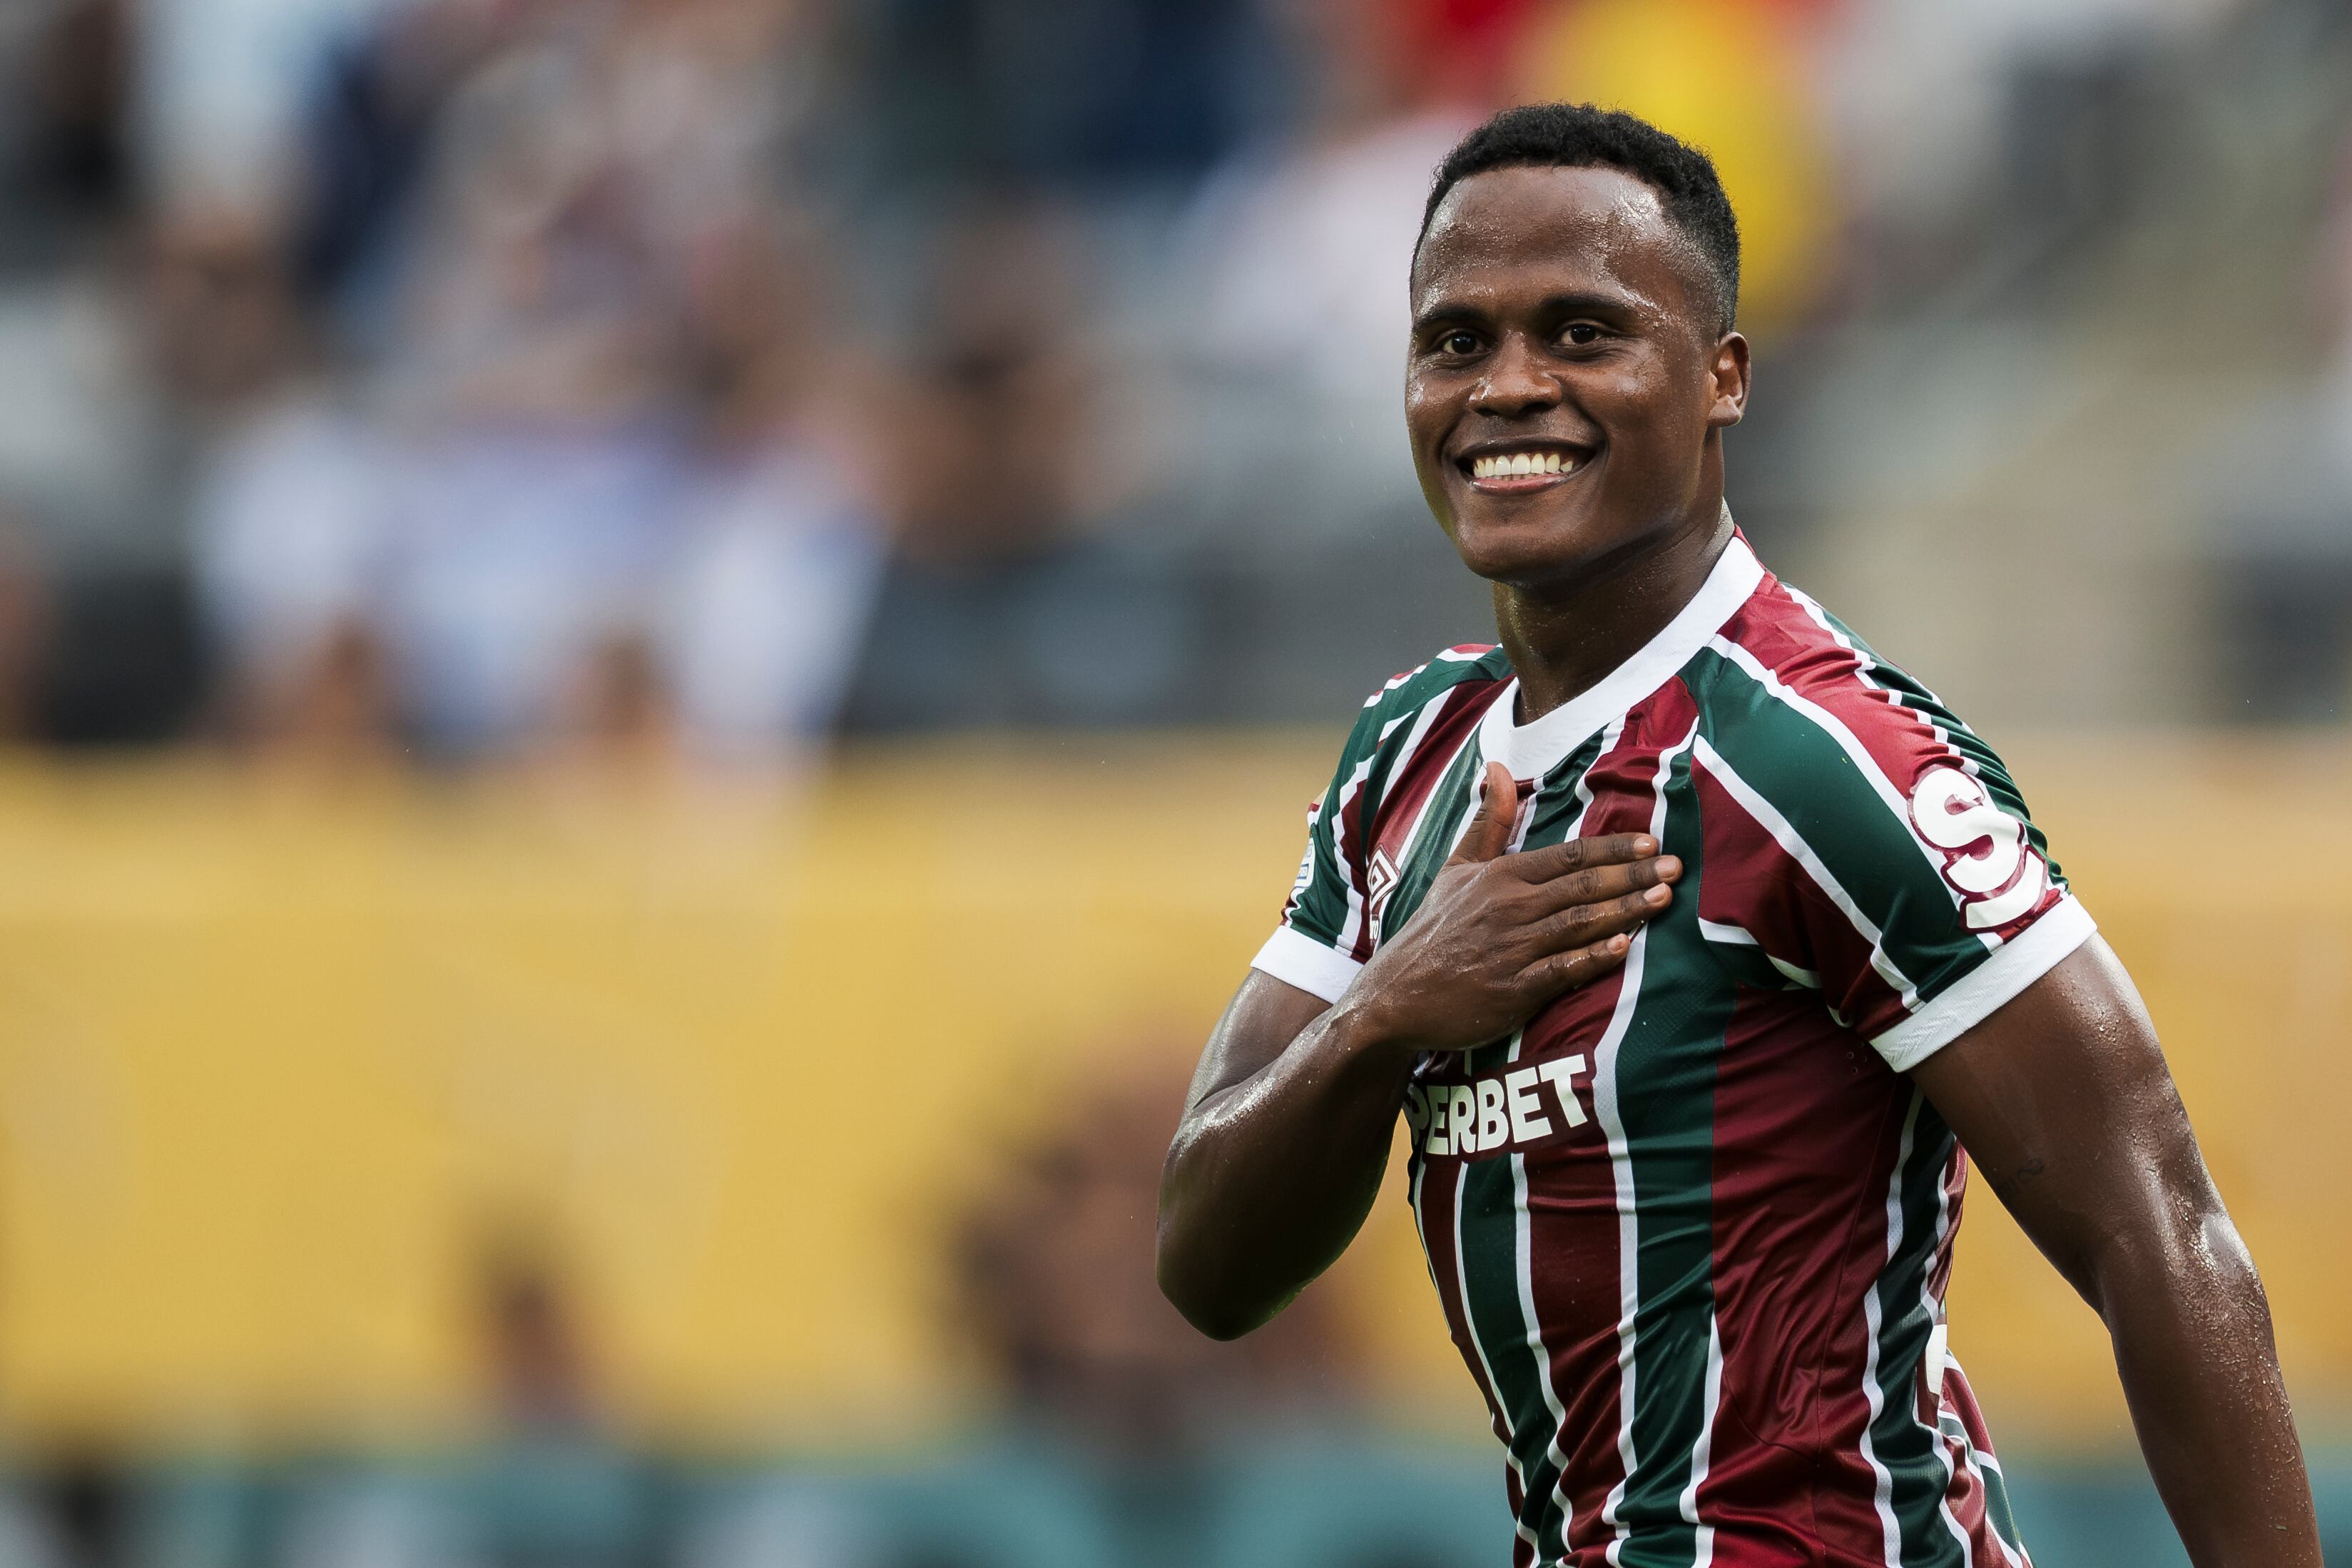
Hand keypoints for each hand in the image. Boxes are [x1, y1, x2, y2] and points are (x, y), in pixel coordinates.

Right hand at [1347, 760, 1677, 1053]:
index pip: (1567, 855)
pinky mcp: (1512, 991)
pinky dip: (1592, 957)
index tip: (1651, 841)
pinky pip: (1560, 970)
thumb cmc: (1434, 930)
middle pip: (1582, 886)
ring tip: (1663, 899)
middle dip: (1632, 875)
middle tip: (1677, 867)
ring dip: (1624, 910)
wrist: (1396, 996)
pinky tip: (1624, 948)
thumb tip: (1496, 766)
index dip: (1612, 848)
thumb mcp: (1455, 869)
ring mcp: (1512, 950)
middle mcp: (1509, 909)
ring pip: (1578, 924)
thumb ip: (1487, 821)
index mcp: (1500, 877)